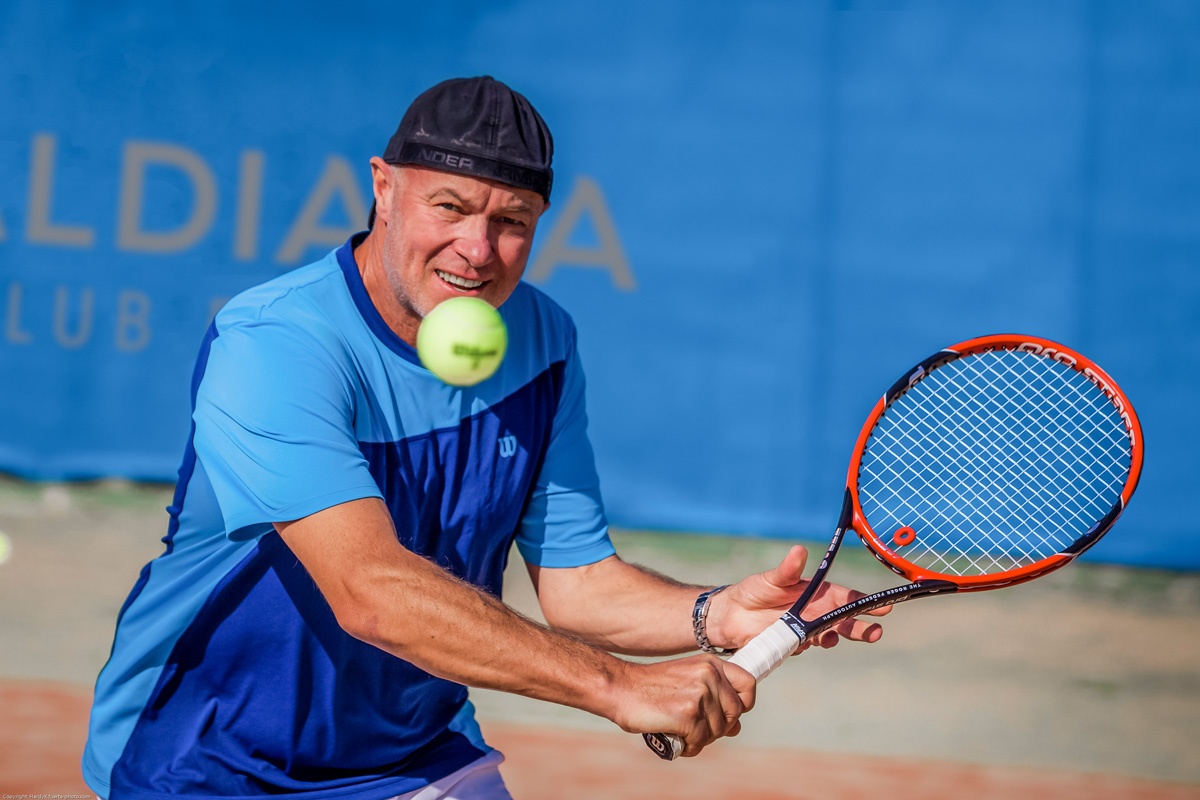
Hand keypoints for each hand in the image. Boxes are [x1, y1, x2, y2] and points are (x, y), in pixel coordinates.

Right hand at [606, 655, 755, 756]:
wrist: (620, 688)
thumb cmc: (651, 688)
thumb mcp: (687, 682)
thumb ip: (714, 699)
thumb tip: (736, 727)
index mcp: (711, 664)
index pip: (748, 684)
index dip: (743, 703)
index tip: (729, 713)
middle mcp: (709, 676)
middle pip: (734, 714)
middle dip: (718, 727)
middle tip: (695, 727)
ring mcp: (700, 695)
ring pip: (718, 731)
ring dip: (700, 739)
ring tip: (681, 732)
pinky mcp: (688, 715)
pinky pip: (700, 742)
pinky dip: (689, 747)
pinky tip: (675, 738)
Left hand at [707, 544, 889, 651]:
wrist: (732, 616)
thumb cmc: (754, 590)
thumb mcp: (771, 578)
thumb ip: (787, 570)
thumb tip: (800, 550)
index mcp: (817, 592)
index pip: (846, 597)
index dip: (864, 602)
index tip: (884, 607)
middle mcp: (816, 611)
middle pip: (846, 620)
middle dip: (861, 627)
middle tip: (876, 633)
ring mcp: (807, 629)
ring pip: (831, 635)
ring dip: (837, 638)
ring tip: (832, 639)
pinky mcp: (794, 643)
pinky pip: (806, 646)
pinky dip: (807, 645)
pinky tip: (802, 641)